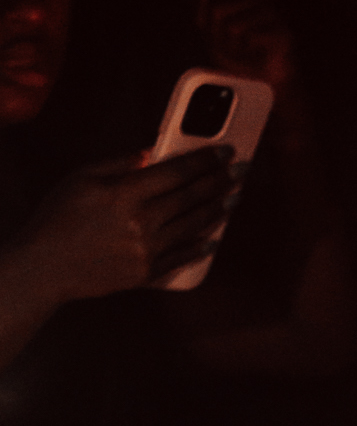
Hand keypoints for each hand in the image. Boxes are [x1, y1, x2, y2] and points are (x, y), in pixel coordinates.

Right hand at [16, 149, 232, 302]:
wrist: (47, 265)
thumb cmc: (60, 216)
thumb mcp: (84, 177)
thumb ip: (122, 163)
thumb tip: (155, 153)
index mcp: (125, 193)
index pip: (178, 172)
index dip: (206, 160)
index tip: (224, 152)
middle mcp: (141, 222)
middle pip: (191, 198)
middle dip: (220, 182)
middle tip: (241, 172)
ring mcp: (146, 251)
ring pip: (192, 227)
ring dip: (217, 211)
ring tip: (233, 198)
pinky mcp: (146, 273)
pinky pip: (181, 258)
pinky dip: (199, 247)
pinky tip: (212, 239)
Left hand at [194, 0, 298, 96]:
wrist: (268, 88)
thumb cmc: (242, 61)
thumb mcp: (212, 34)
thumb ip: (201, 5)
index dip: (207, 27)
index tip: (221, 42)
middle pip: (217, 10)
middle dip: (220, 38)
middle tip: (234, 52)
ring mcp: (271, 14)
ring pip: (232, 26)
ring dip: (234, 49)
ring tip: (246, 56)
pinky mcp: (281, 31)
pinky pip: (249, 37)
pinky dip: (249, 54)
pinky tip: (257, 58)